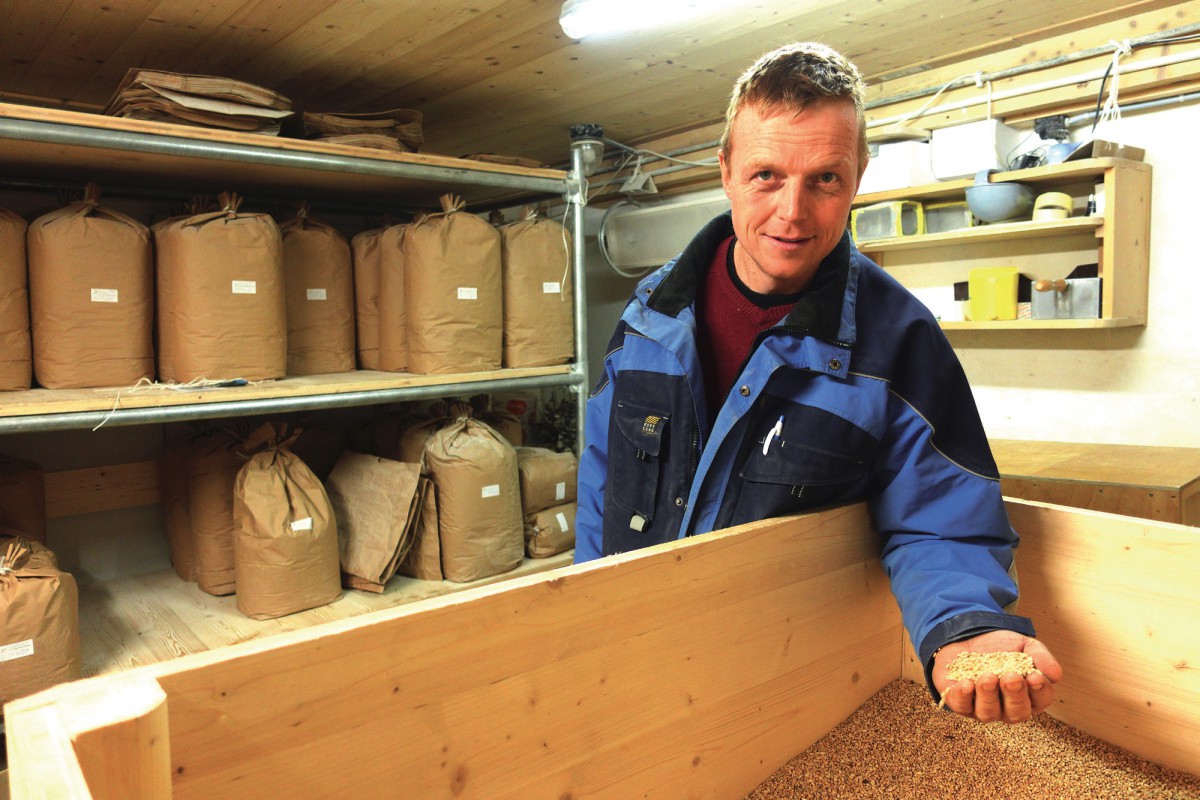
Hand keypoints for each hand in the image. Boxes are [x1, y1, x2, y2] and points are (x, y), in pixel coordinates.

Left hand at [932, 630, 1061, 723]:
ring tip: (987, 677)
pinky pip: (961, 706)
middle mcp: (1007, 707)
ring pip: (988, 713)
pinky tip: (965, 683)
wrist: (967, 635)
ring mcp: (982, 708)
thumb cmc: (1000, 646)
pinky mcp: (959, 703)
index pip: (1040, 700)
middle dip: (1014, 695)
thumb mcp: (1024, 645)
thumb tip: (1056, 675)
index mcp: (1028, 695)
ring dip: (988, 696)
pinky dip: (962, 696)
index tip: (1035, 675)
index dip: (1040, 691)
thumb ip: (1040, 657)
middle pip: (1016, 712)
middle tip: (1011, 677)